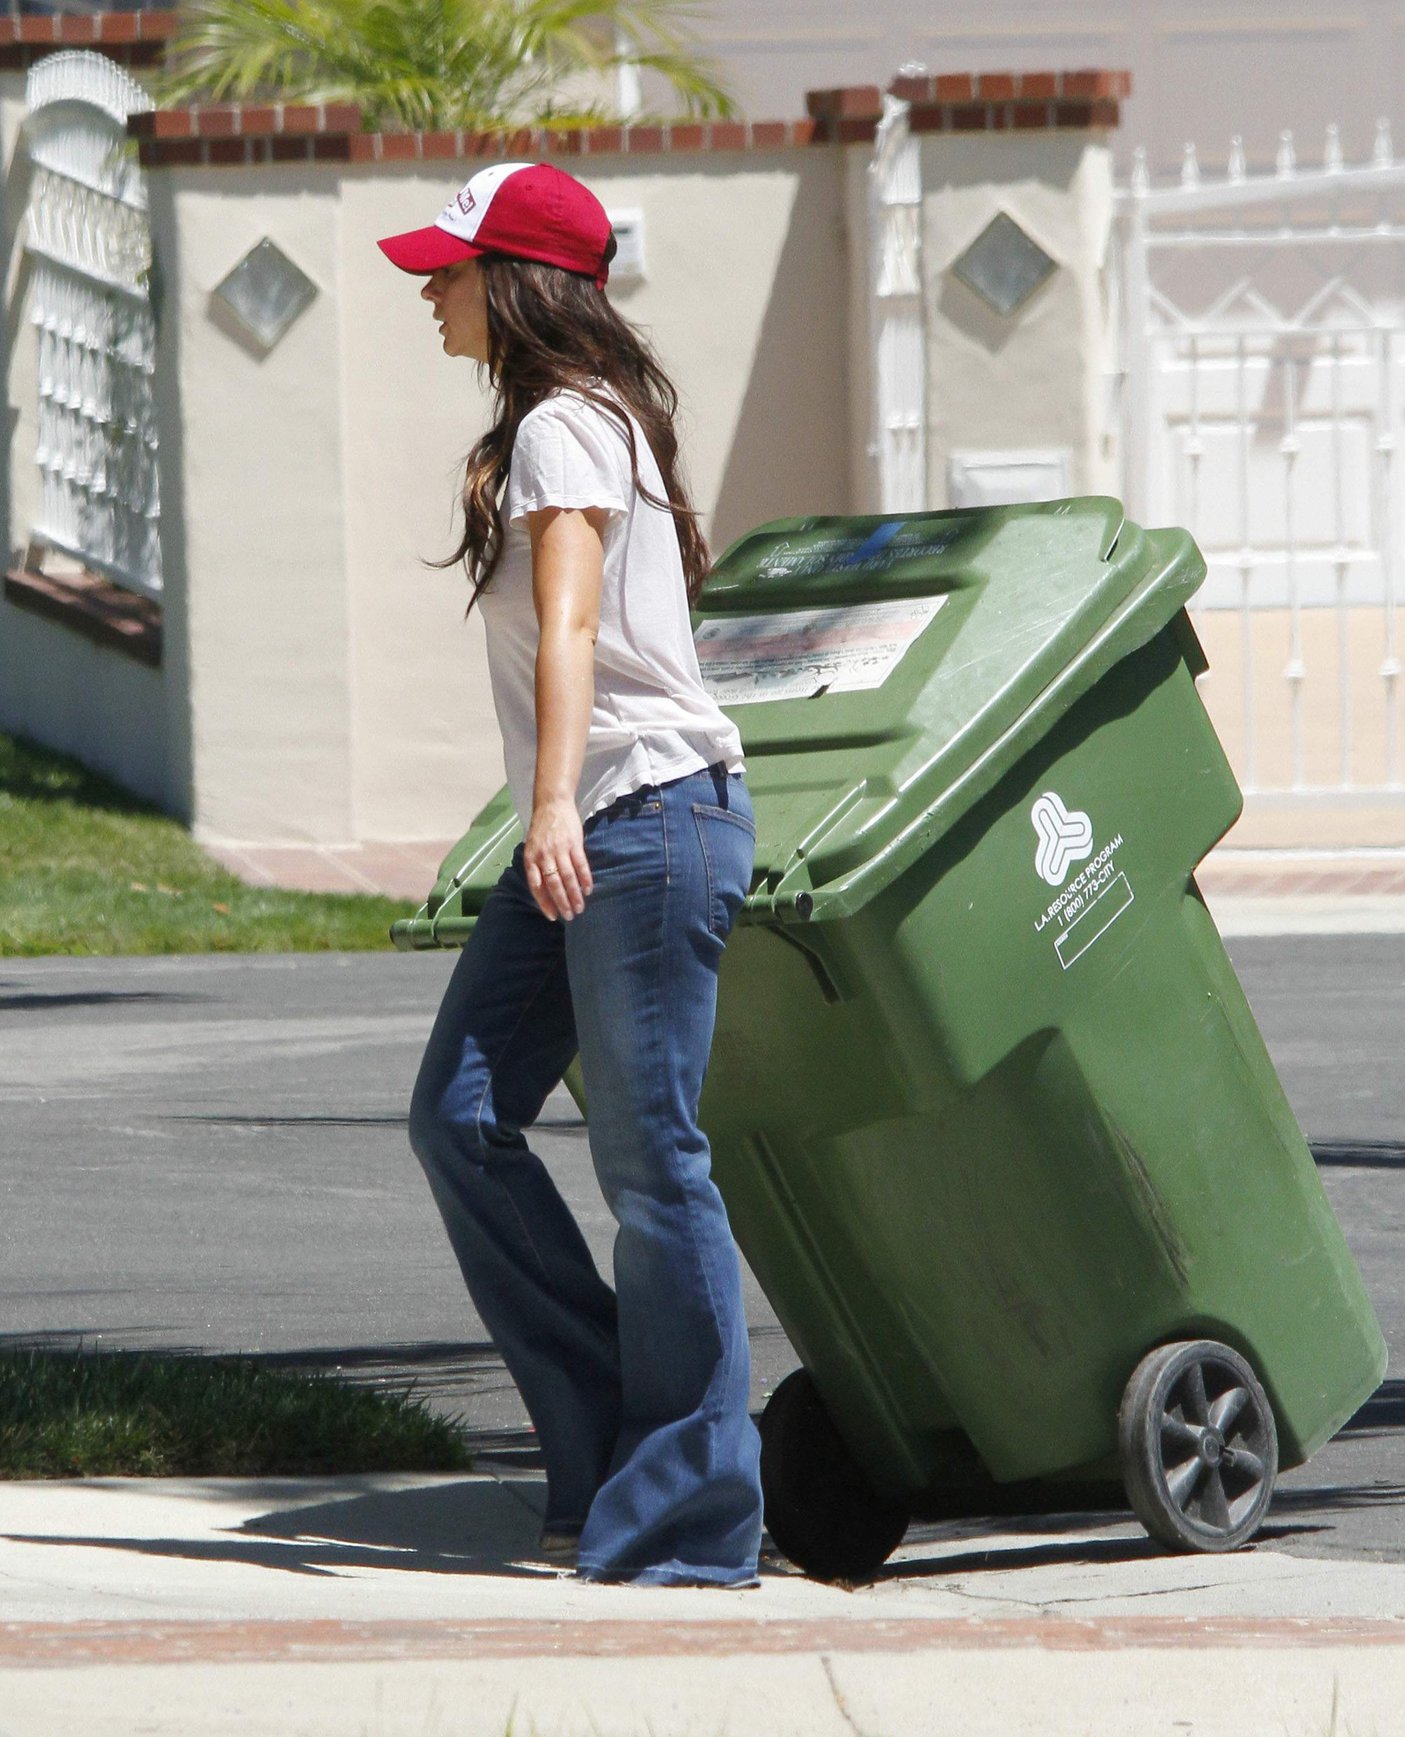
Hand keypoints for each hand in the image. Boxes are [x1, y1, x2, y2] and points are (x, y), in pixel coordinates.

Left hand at [523, 797, 593, 921]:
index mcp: (531, 859)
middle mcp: (544, 856)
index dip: (544, 903)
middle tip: (570, 916)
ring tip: (580, 908)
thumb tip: (546, 890)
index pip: (536, 886)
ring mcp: (560, 849)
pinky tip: (588, 890)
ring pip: (568, 878)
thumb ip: (538, 867)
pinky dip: (585, 879)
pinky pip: (581, 865)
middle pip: (553, 885)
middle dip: (562, 903)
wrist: (552, 804)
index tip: (553, 916)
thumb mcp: (533, 848)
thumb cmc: (542, 829)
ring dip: (575, 895)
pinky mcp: (574, 843)